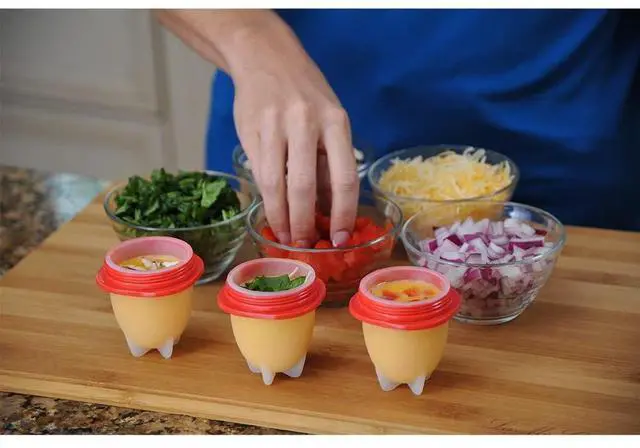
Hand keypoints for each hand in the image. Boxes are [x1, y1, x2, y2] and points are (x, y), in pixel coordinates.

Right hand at [231, 26, 358, 246]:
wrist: (265, 56)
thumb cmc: (305, 93)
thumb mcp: (330, 117)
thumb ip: (330, 159)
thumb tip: (331, 208)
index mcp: (336, 121)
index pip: (344, 177)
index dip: (343, 213)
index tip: (341, 238)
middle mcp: (306, 122)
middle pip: (305, 186)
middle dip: (306, 223)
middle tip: (306, 245)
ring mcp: (275, 126)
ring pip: (276, 184)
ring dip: (281, 218)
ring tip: (287, 236)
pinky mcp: (250, 130)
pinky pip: (259, 173)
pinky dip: (266, 199)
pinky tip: (273, 213)